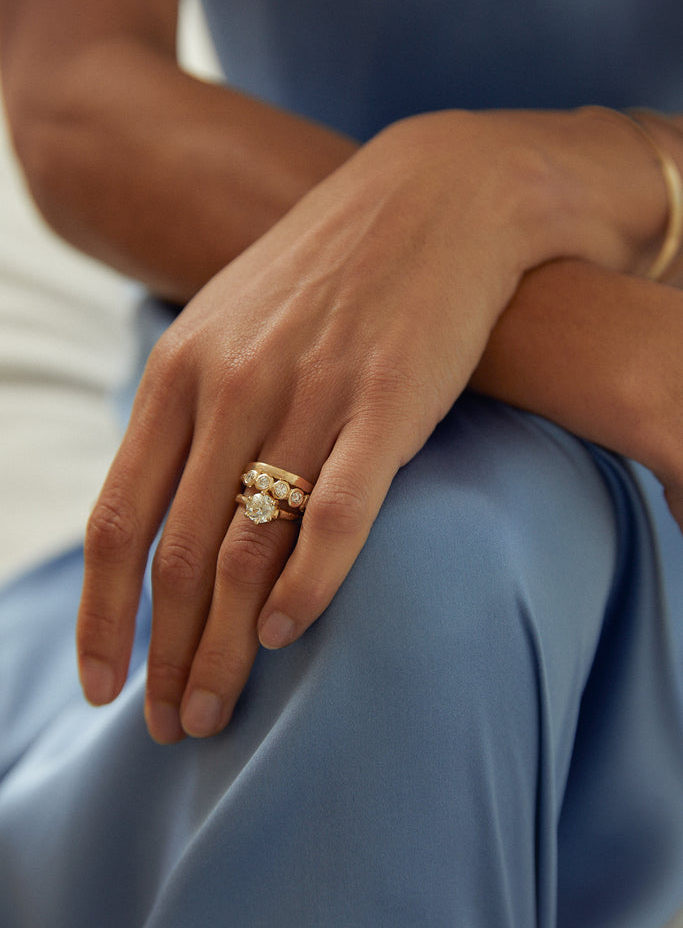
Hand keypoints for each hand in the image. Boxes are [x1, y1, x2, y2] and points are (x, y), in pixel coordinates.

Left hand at [75, 109, 660, 741]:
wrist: (433, 198)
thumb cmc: (327, 273)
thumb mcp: (227, 326)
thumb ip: (187, 414)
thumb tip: (163, 512)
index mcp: (178, 374)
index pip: (116, 523)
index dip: (101, 618)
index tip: (102, 687)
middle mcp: (231, 390)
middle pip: (178, 558)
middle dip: (164, 657)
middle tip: (167, 729)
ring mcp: (309, 396)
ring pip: (247, 553)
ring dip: (226, 649)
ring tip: (215, 712)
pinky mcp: (388, 405)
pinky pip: (334, 517)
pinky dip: (308, 587)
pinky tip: (291, 637)